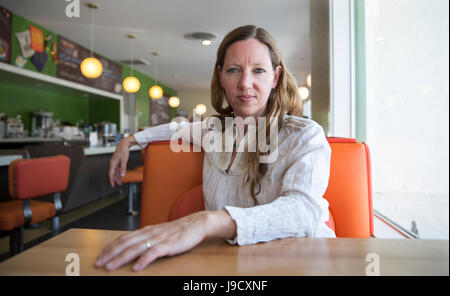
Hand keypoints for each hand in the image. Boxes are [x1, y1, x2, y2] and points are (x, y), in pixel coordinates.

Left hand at [95, 211, 209, 271]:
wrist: (197, 223)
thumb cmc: (179, 230)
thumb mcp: (159, 233)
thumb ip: (146, 238)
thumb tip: (132, 246)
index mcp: (146, 230)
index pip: (123, 238)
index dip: (110, 247)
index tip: (100, 256)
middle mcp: (149, 233)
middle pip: (125, 243)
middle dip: (110, 254)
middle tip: (98, 263)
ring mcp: (158, 239)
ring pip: (135, 249)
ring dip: (120, 258)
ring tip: (110, 267)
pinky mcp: (168, 245)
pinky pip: (153, 253)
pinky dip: (143, 260)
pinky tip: (136, 268)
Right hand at [108, 136, 135, 187]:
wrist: (124, 144)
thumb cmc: (124, 151)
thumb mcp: (124, 160)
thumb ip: (123, 168)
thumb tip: (122, 175)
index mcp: (112, 163)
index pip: (111, 174)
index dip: (111, 180)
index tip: (112, 185)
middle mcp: (112, 163)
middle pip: (113, 174)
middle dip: (115, 179)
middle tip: (118, 185)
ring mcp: (114, 162)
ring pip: (115, 171)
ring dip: (117, 177)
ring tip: (120, 182)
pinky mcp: (117, 161)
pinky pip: (117, 169)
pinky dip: (119, 172)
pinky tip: (121, 175)